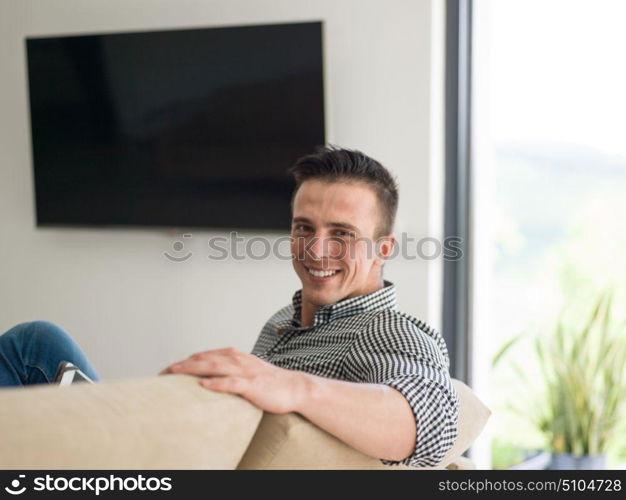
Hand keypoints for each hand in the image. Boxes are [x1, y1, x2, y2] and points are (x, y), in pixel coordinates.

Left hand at [158, 347, 306, 413]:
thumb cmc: (268, 382)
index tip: (167, 371)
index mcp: (234, 355)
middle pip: (204, 359)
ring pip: (214, 367)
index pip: (203, 356)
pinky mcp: (252, 384)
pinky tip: (204, 385)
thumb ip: (227, 370)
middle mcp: (237, 359)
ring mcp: (245, 371)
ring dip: (193, 369)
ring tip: (175, 372)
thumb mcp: (244, 371)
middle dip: (181, 365)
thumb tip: (206, 375)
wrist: (293, 387)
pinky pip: (231, 383)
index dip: (184, 362)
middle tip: (162, 372)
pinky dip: (217, 383)